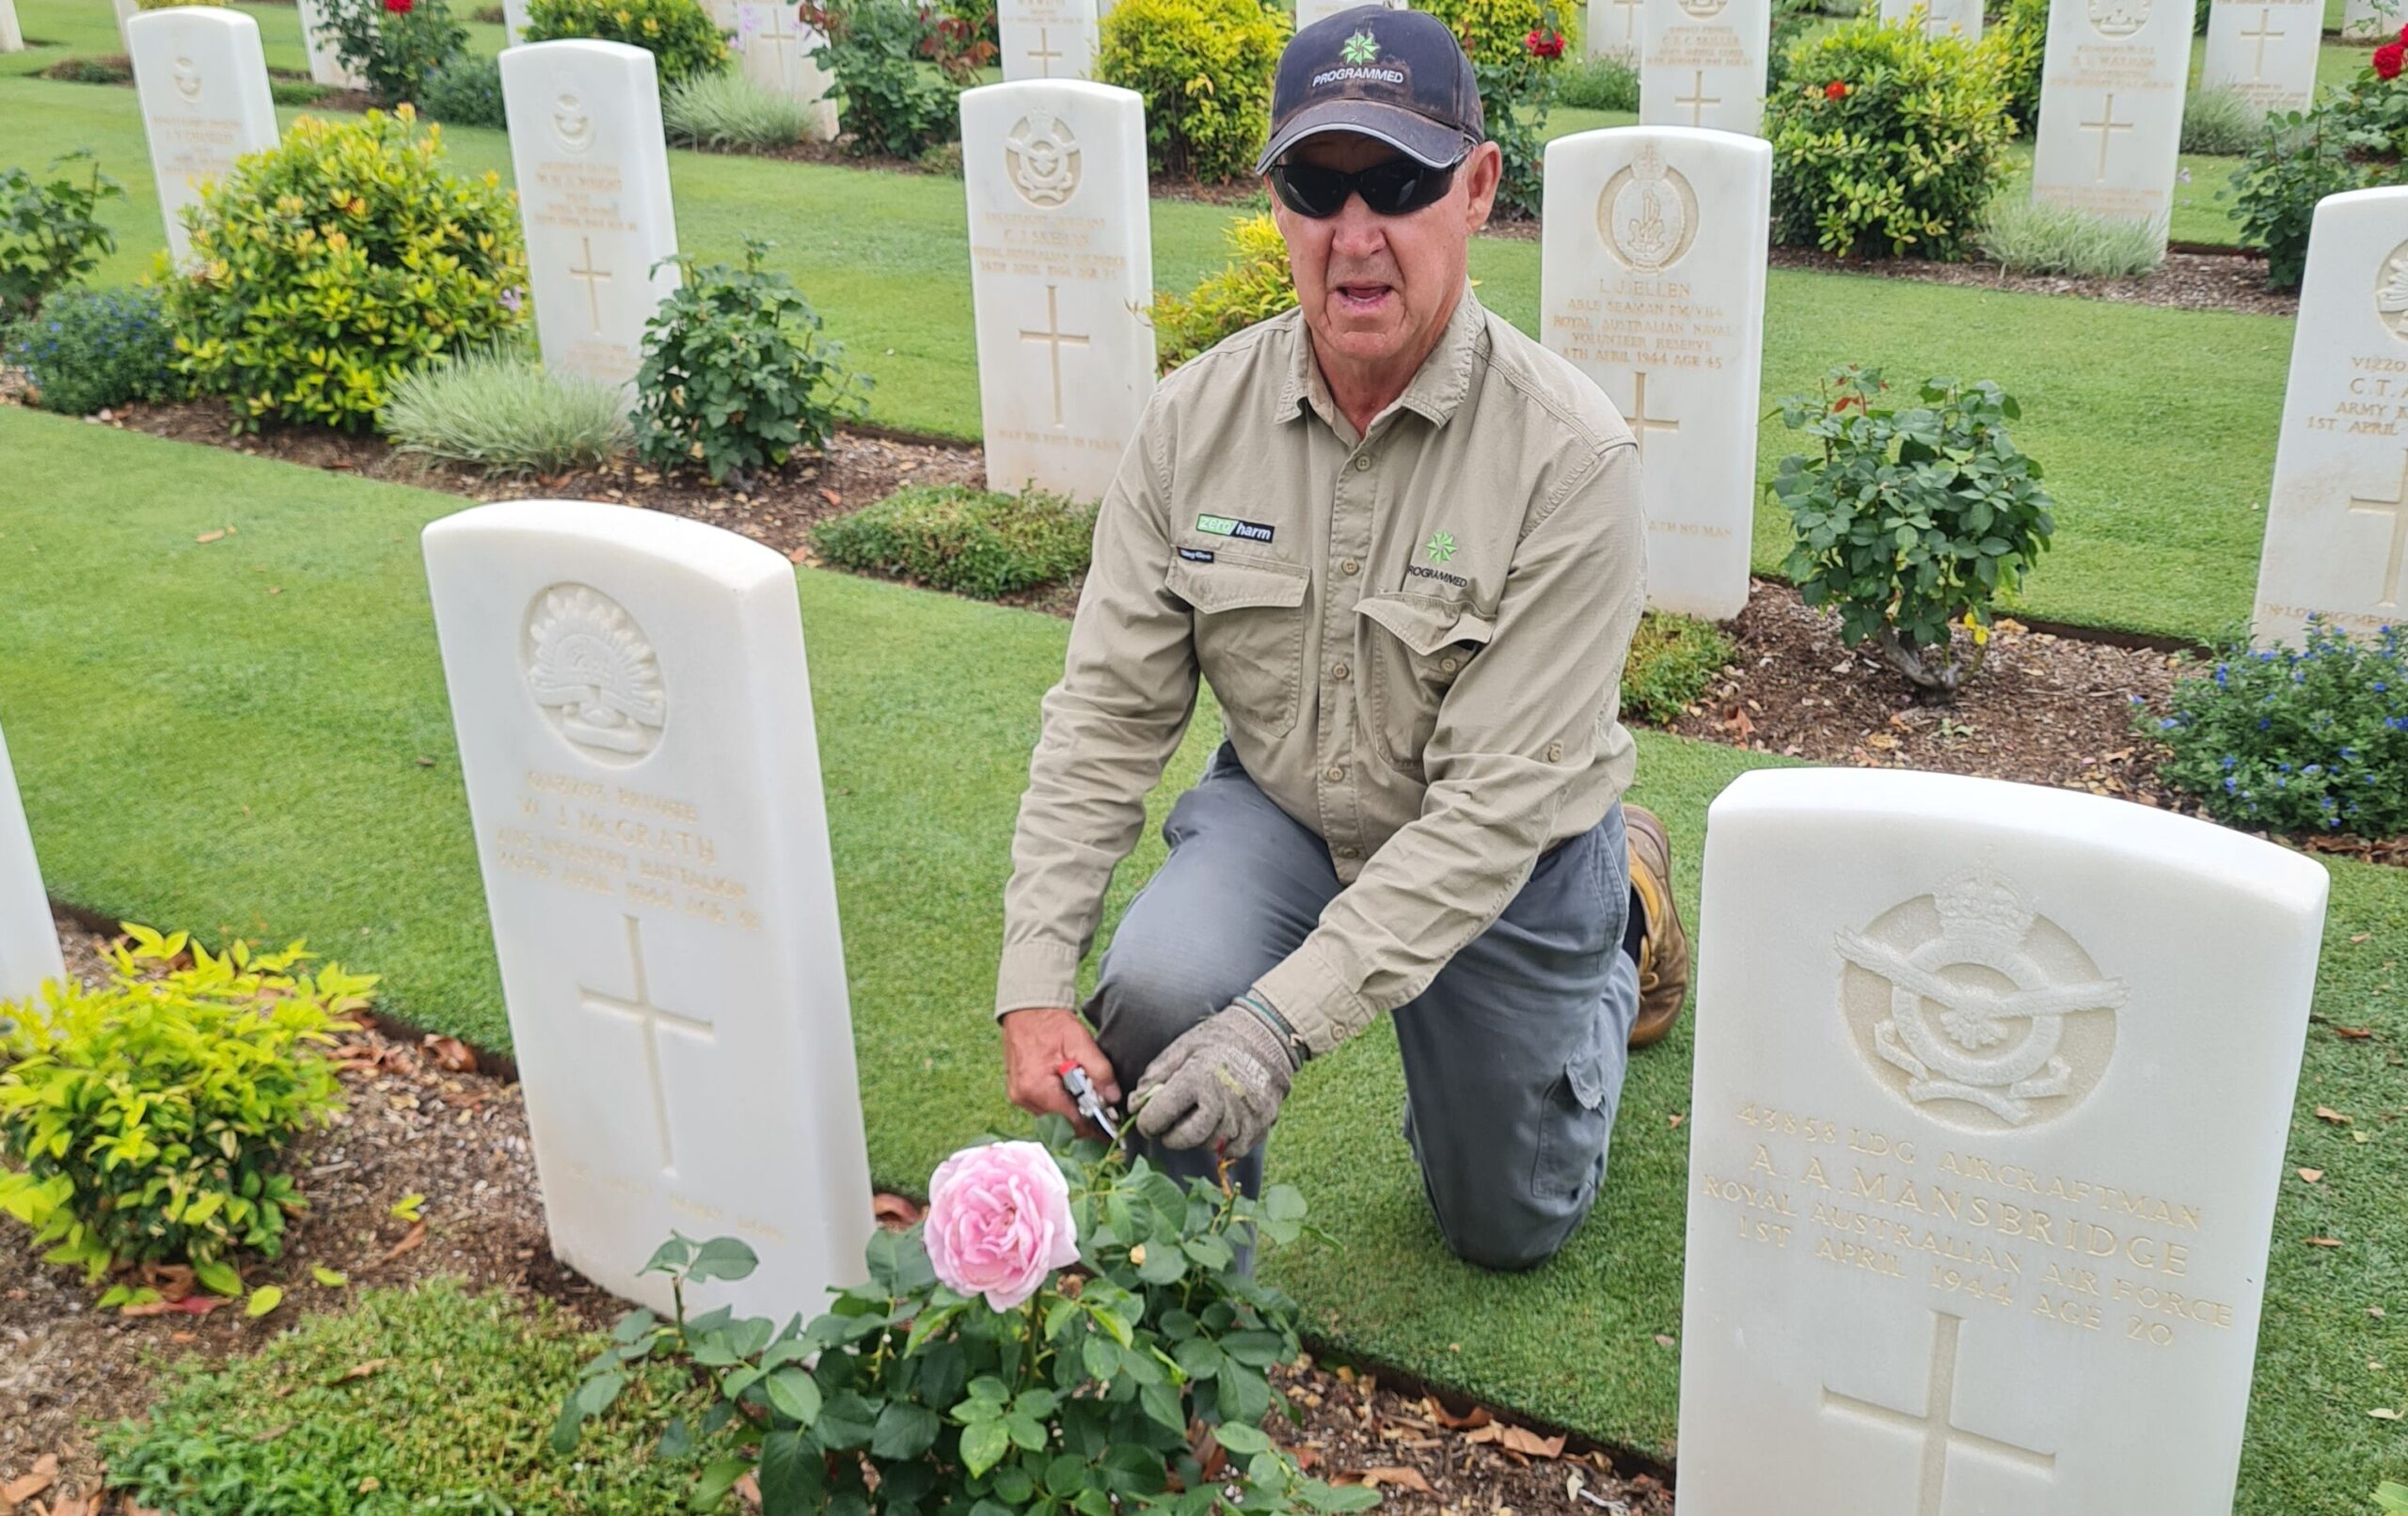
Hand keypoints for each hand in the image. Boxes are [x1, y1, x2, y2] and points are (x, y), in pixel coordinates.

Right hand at [1001, 1007, 1121, 1139]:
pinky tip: (1070, 1093)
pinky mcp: (1018, 1093)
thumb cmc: (1051, 1023)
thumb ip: (1100, 1071)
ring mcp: (1018, 1097)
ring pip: (1051, 1120)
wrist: (1027, 1009)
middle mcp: (1024, 1098)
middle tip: (1102, 1112)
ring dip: (1070, 1114)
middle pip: (1060, 1125)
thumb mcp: (1081, 1042)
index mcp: (1037, 1088)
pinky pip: (1043, 1109)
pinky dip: (1059, 1106)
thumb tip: (1113, 1098)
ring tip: (1086, 1099)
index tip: (1109, 1131)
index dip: (1093, 1128)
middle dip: (1083, 1121)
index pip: (1070, 1122)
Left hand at [1130, 1003, 1295, 1155]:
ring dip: (1195, 1137)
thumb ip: (1155, 1076)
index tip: (1146, 1120)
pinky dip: (1220, 1140)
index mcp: (1197, 1079)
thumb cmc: (1220, 1040)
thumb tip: (1134, 1105)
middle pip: (1184, 1139)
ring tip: (1197, 1116)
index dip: (1146, 1123)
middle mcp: (1222, 1103)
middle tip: (1166, 1127)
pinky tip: (1218, 1122)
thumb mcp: (1182, 1047)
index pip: (1159, 1116)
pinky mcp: (1259, 1129)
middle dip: (1169, 1137)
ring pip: (1207, 1145)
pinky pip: (1232, 1149)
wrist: (1268, 1037)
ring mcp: (1243, 1118)